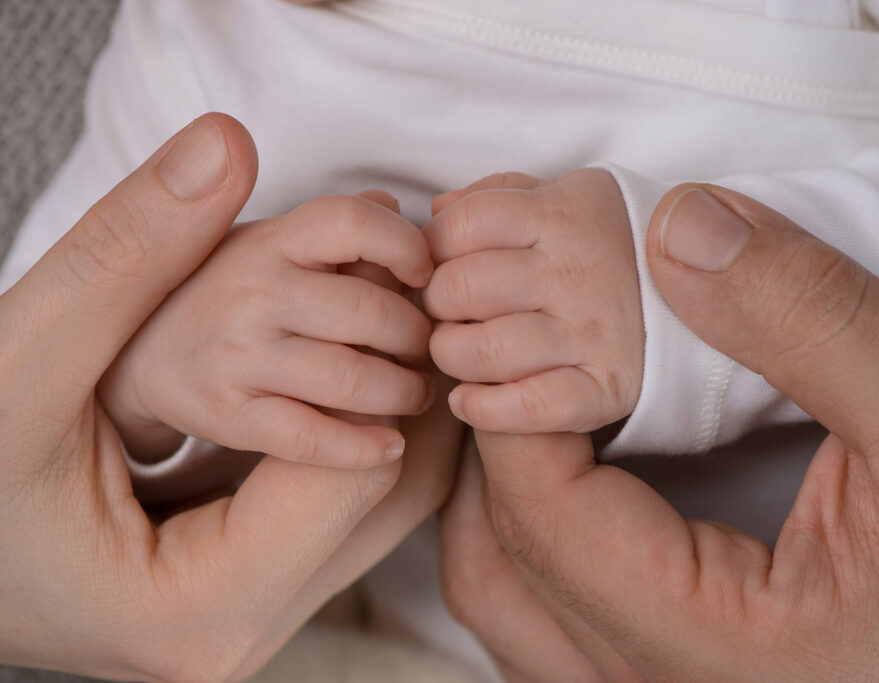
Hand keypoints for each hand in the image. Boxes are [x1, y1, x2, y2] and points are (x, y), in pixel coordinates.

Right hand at [0, 114, 424, 680]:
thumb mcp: (22, 359)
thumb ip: (125, 259)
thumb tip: (225, 144)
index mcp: (202, 598)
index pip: (362, 464)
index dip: (385, 330)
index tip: (390, 262)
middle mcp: (236, 634)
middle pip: (384, 482)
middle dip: (399, 366)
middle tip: (398, 282)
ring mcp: (241, 626)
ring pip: (372, 499)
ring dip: (386, 398)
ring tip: (378, 321)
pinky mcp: (236, 606)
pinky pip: (335, 521)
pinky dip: (352, 438)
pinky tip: (347, 384)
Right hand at [99, 189, 433, 466]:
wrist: (140, 351)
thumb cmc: (232, 289)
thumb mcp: (272, 243)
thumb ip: (335, 225)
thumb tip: (392, 204)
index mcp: (272, 242)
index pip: (352, 222)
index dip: (406, 245)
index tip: (425, 274)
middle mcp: (254, 293)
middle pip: (370, 313)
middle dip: (417, 337)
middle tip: (425, 350)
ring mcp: (239, 357)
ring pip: (352, 380)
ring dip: (405, 392)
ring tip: (416, 393)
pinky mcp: (229, 416)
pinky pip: (311, 438)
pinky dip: (363, 448)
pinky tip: (391, 445)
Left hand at [423, 169, 643, 433]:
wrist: (690, 292)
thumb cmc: (599, 243)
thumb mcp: (560, 196)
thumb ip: (495, 195)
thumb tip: (436, 213)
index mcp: (560, 214)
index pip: (459, 226)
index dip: (432, 248)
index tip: (438, 263)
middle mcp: (577, 271)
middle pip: (460, 288)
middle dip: (437, 303)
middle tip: (448, 310)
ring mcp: (594, 332)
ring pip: (483, 351)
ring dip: (451, 355)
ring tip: (458, 350)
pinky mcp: (608, 386)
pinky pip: (530, 407)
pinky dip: (484, 408)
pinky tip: (467, 398)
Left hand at [440, 184, 878, 679]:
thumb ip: (811, 319)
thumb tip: (677, 226)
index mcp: (720, 657)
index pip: (544, 517)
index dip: (519, 403)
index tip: (539, 320)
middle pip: (504, 565)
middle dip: (502, 443)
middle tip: (533, 351)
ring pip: (515, 608)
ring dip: (509, 500)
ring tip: (544, 409)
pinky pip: (560, 628)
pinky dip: (543, 547)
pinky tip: (582, 483)